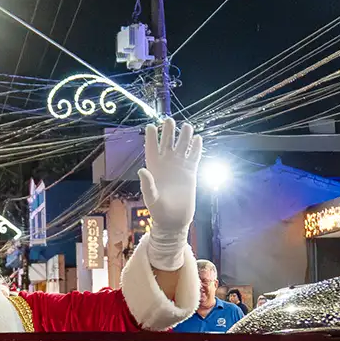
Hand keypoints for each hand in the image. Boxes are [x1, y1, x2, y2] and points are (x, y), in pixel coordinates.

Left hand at [138, 118, 200, 270]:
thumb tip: (142, 170)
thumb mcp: (151, 198)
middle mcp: (166, 164)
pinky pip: (193, 156)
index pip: (151, 148)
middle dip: (168, 131)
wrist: (174, 220)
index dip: (150, 137)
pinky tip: (198, 139)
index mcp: (153, 167)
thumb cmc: (158, 211)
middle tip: (169, 120)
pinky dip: (196, 148)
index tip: (150, 125)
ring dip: (184, 136)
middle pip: (166, 142)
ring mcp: (178, 166)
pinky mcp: (190, 172)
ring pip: (181, 146)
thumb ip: (147, 184)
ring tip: (187, 126)